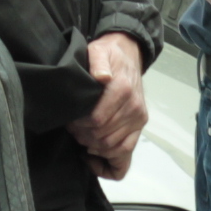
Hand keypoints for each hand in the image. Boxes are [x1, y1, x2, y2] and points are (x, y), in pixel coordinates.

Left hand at [72, 32, 148, 178]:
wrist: (128, 55)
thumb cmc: (108, 55)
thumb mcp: (98, 51)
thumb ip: (99, 63)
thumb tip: (102, 77)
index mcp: (123, 90)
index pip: (97, 121)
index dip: (79, 125)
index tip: (70, 120)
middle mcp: (134, 107)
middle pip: (103, 136)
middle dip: (83, 136)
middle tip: (73, 128)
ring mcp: (139, 118)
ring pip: (113, 147)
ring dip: (93, 146)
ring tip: (82, 136)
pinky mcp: (140, 125)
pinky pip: (126, 152)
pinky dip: (110, 159)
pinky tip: (95, 153)